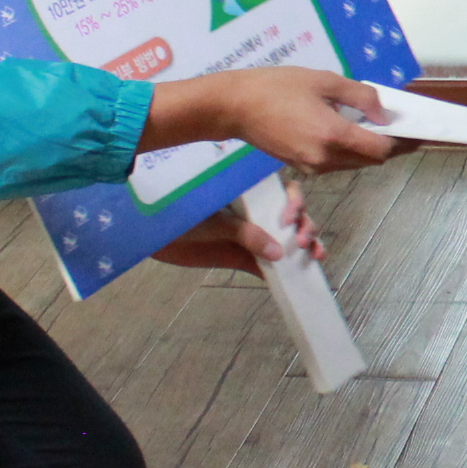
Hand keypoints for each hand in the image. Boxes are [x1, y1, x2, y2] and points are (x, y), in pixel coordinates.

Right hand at [142, 68, 407, 173]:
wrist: (233, 107)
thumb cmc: (277, 86)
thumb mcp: (324, 81)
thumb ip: (360, 97)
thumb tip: (384, 114)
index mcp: (332, 135)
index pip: (380, 149)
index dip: (402, 142)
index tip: (417, 133)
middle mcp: (325, 157)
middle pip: (370, 160)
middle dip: (390, 147)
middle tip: (405, 129)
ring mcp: (312, 166)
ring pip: (354, 164)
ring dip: (370, 150)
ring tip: (381, 129)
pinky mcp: (301, 167)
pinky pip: (336, 163)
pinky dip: (350, 152)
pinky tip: (352, 132)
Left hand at [153, 179, 323, 272]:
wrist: (151, 236)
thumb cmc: (179, 216)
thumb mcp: (212, 222)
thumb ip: (244, 234)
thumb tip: (277, 252)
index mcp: (248, 192)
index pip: (282, 191)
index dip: (294, 202)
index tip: (289, 218)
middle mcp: (255, 212)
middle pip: (292, 215)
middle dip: (306, 225)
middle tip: (305, 241)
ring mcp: (251, 235)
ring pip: (286, 240)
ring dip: (305, 246)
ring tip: (315, 256)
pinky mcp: (243, 258)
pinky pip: (269, 265)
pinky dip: (285, 271)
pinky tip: (299, 276)